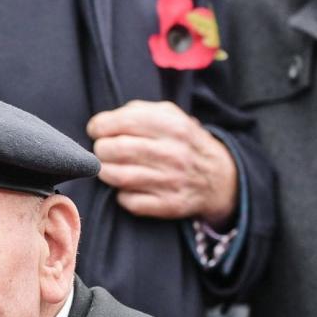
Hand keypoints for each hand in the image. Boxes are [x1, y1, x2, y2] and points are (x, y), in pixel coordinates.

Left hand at [87, 100, 237, 227]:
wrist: (220, 179)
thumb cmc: (184, 143)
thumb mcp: (172, 117)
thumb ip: (140, 111)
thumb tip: (104, 122)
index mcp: (174, 126)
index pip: (124, 121)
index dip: (100, 126)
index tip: (96, 130)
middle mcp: (174, 153)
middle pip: (117, 149)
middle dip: (100, 149)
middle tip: (101, 150)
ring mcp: (172, 181)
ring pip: (119, 176)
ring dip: (105, 171)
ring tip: (106, 167)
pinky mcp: (169, 205)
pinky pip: (130, 201)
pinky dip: (120, 195)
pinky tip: (124, 188)